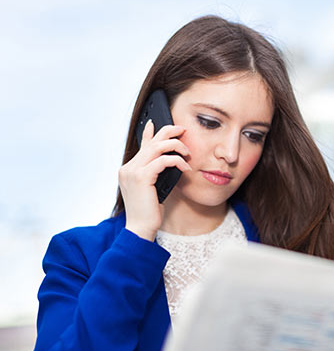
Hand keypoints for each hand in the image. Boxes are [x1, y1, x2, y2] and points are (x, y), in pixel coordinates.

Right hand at [118, 120, 191, 240]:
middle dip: (168, 132)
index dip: (149, 132)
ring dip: (176, 146)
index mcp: (128, 169)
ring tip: (188, 153)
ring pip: (157, 147)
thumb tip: (169, 161)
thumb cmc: (149, 211)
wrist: (141, 228)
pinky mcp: (142, 178)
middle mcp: (128, 167)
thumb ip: (156, 173)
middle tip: (183, 131)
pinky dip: (177, 161)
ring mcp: (132, 172)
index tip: (156, 123)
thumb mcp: (153, 188)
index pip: (141, 145)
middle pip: (150, 142)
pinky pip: (163, 161)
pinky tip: (186, 168)